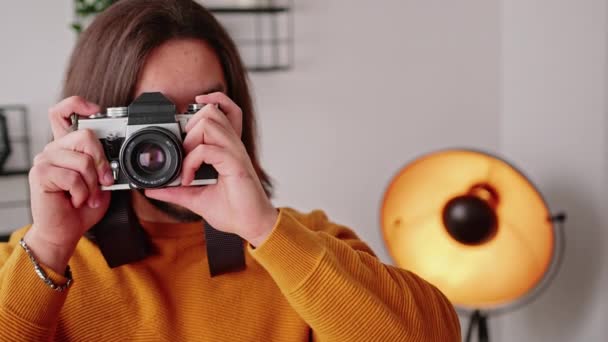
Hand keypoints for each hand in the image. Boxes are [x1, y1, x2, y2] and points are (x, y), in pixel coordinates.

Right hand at [24, 97, 113, 272]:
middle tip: (104, 181)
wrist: (65, 231)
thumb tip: (116, 153)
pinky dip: (81, 193)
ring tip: (86, 196)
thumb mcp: (101, 181)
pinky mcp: (40, 174)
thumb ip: (104, 163)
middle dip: (102, 162)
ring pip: (83, 160)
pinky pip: (73, 177)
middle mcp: (54, 149)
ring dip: (92, 185)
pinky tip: (75, 200)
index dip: (78, 104)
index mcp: (67, 146)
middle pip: (86, 136)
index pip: (62, 112)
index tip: (96, 110)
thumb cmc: (83, 206)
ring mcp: (45, 159)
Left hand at [145, 93, 277, 246]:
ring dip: (189, 141)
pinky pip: (208, 150)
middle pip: (210, 111)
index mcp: (227, 148)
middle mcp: (232, 146)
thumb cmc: (234, 210)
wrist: (252, 226)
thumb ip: (175, 190)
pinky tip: (189, 178)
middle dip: (188, 127)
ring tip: (186, 164)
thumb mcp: (196, 198)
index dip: (203, 106)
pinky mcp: (236, 165)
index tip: (182, 125)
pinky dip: (191, 162)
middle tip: (183, 153)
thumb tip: (153, 188)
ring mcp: (235, 153)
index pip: (219, 110)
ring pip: (209, 123)